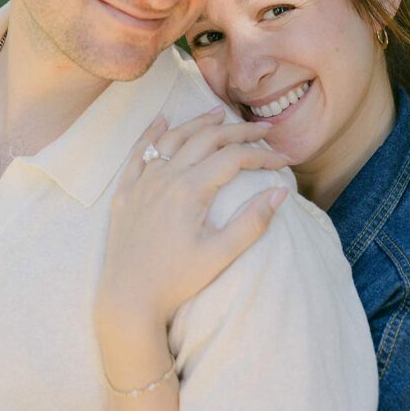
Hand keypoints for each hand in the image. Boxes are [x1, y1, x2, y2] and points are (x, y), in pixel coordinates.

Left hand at [96, 107, 290, 340]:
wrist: (128, 298)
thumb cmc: (176, 280)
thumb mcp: (220, 255)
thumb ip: (252, 222)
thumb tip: (280, 192)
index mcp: (191, 190)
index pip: (233, 158)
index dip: (262, 155)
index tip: (283, 161)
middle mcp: (166, 177)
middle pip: (206, 139)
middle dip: (238, 131)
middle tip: (261, 128)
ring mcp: (143, 182)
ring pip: (173, 139)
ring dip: (198, 123)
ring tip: (218, 112)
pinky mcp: (126, 192)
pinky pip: (138, 153)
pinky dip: (152, 133)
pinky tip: (161, 120)